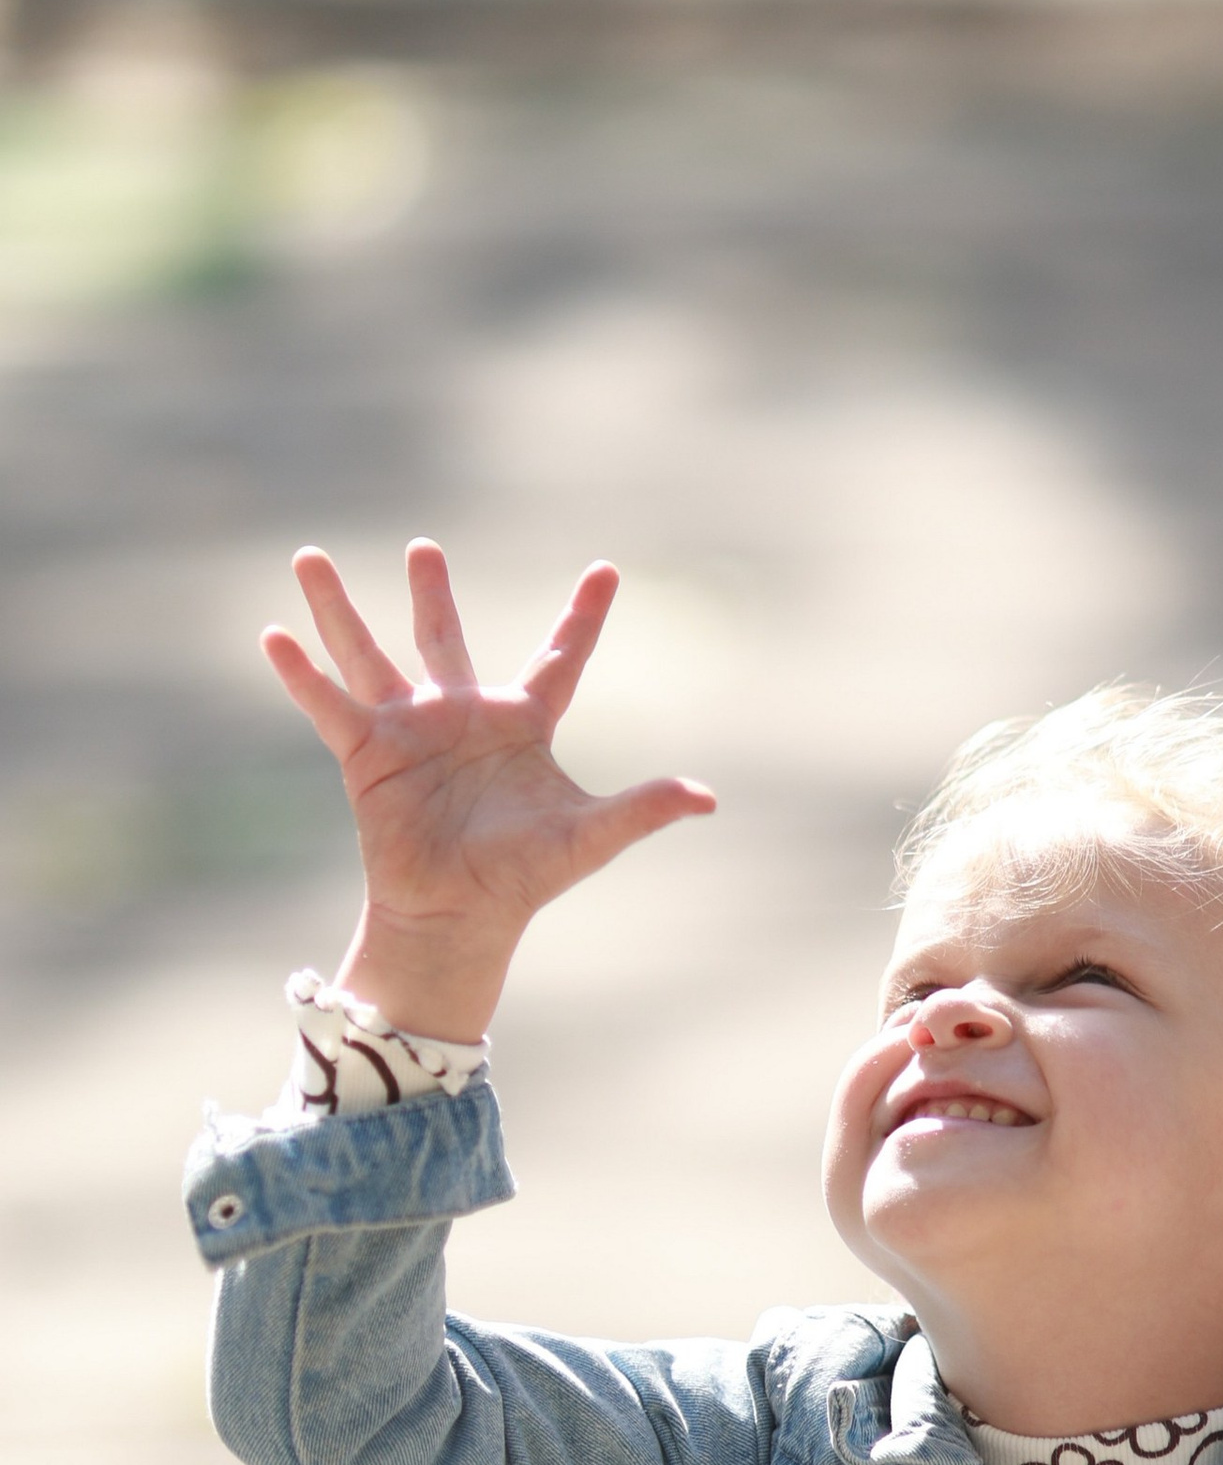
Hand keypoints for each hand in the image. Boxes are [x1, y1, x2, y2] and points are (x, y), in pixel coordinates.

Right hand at [263, 540, 714, 1040]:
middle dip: (433, 593)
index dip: (583, 617)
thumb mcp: (589, 837)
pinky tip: (273, 634)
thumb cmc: (524, 878)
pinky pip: (329, 704)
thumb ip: (642, 809)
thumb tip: (708, 798)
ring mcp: (409, 731)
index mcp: (523, 725)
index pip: (561, 658)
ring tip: (309, 557)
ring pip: (371, 654)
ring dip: (339, 608)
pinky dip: (301, 672)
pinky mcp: (366, 755)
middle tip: (425, 548)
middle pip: (446, 639)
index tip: (607, 569)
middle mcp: (462, 716)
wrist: (458, 916)